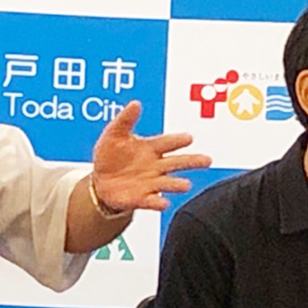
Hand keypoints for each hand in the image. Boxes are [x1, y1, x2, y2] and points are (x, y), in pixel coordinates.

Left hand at [89, 100, 211, 213]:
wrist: (100, 181)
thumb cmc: (110, 156)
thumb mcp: (114, 134)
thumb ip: (125, 120)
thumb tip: (135, 104)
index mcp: (151, 147)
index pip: (168, 142)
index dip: (177, 140)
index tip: (188, 138)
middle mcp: (156, 165)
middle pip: (178, 162)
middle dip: (192, 161)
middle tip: (207, 160)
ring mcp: (151, 182)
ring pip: (168, 183)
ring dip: (176, 184)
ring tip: (185, 185)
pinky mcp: (142, 198)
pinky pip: (152, 201)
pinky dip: (157, 203)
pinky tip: (163, 203)